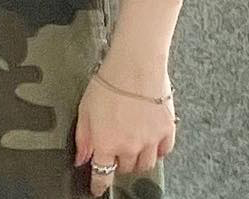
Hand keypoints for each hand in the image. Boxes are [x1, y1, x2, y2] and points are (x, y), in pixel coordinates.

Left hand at [74, 63, 175, 193]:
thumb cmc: (109, 80)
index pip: (103, 176)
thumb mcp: (85, 107)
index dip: (99, 186)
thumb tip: (82, 159)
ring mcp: (150, 140)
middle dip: (119, 161)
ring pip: (146, 164)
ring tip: (134, 144)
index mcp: (106, 143)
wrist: (135, 63)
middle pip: (126, 168)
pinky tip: (152, 140)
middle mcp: (129, 147)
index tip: (98, 189)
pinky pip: (164, 151)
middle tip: (118, 148)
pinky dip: (158, 150)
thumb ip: (83, 137)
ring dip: (139, 159)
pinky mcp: (166, 130)